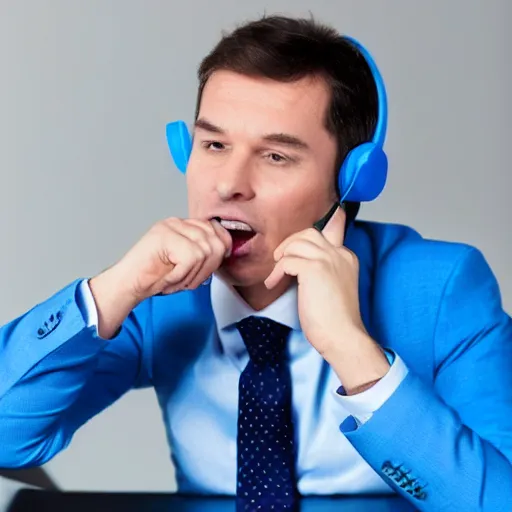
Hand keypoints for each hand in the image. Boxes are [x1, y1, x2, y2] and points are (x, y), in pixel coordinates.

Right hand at [89, 217, 231, 338]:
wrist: (128, 285)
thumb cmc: (155, 277)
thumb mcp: (187, 265)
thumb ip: (204, 254)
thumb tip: (226, 250)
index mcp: (184, 226)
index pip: (217, 229)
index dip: (222, 248)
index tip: (213, 265)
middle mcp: (177, 223)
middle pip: (216, 242)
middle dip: (208, 268)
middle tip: (189, 280)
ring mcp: (170, 227)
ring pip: (205, 251)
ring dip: (193, 275)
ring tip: (176, 280)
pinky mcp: (165, 236)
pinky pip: (191, 258)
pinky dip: (182, 275)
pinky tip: (169, 278)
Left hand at [264, 206, 389, 391]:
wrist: (342, 336)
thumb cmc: (335, 319)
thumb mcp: (332, 286)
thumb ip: (323, 269)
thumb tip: (299, 264)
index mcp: (346, 257)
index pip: (334, 227)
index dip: (318, 225)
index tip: (308, 228)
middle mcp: (339, 253)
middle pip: (309, 232)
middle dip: (290, 242)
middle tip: (280, 260)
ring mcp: (328, 259)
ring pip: (296, 242)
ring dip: (281, 257)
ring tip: (276, 274)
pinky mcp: (314, 269)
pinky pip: (287, 261)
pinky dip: (277, 271)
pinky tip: (274, 283)